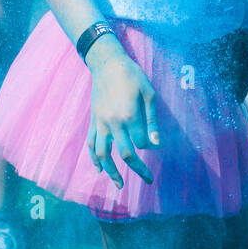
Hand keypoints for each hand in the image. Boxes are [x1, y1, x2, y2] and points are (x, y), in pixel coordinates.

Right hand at [86, 40, 159, 187]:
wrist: (107, 63)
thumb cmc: (131, 75)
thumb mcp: (148, 93)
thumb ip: (152, 120)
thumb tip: (156, 143)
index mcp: (129, 115)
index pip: (141, 142)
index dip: (150, 147)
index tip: (155, 145)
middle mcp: (113, 123)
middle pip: (125, 154)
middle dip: (137, 169)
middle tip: (148, 180)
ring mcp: (101, 123)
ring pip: (103, 154)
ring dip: (111, 171)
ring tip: (119, 184)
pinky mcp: (93, 120)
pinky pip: (91, 143)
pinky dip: (94, 158)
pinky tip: (99, 169)